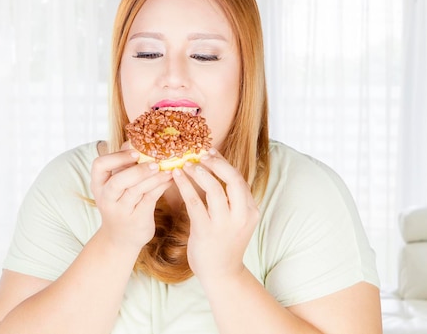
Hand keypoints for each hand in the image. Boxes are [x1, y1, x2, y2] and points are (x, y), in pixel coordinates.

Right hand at [90, 148, 172, 251]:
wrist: (120, 239)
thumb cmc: (120, 203)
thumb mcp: (114, 186)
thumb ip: (122, 166)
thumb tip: (135, 141)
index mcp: (98, 185)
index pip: (99, 165)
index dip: (117, 157)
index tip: (134, 153)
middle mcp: (106, 198)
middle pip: (118, 181)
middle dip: (137, 170)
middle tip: (155, 162)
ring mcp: (121, 210)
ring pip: (136, 191)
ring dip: (154, 177)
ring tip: (168, 168)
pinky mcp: (137, 219)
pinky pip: (150, 199)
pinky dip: (161, 186)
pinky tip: (170, 178)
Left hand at [172, 149, 259, 281]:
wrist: (222, 274)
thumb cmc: (224, 243)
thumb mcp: (235, 219)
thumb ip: (229, 199)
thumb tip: (212, 170)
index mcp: (250, 210)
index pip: (239, 179)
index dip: (224, 163)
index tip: (210, 152)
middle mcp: (242, 215)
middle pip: (232, 180)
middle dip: (216, 163)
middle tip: (200, 153)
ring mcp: (225, 224)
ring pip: (214, 189)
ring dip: (199, 173)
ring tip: (186, 164)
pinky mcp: (206, 231)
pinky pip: (195, 203)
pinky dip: (185, 186)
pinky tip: (176, 177)